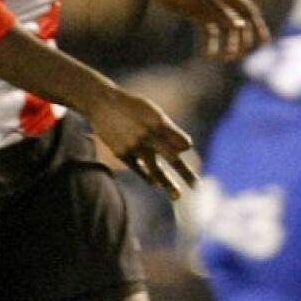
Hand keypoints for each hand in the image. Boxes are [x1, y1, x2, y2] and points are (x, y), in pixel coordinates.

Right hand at [88, 84, 195, 199]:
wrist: (103, 104)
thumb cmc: (134, 108)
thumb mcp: (153, 112)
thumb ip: (169, 130)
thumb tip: (186, 149)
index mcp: (159, 122)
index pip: (180, 141)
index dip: (184, 145)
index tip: (187, 148)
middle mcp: (148, 135)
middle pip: (172, 158)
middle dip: (186, 173)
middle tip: (198, 187)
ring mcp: (134, 146)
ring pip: (155, 169)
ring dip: (167, 184)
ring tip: (178, 196)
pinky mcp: (121, 153)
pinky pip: (138, 169)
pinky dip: (148, 177)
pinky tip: (156, 185)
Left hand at [151, 0, 269, 61]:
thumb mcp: (201, 0)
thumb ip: (220, 13)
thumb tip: (241, 25)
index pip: (249, 12)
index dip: (259, 27)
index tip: (265, 43)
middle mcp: (222, 1)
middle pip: (239, 22)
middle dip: (242, 40)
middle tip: (242, 56)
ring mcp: (210, 8)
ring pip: (225, 29)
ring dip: (228, 44)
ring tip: (228, 59)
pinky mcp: (197, 14)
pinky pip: (210, 31)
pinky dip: (212, 43)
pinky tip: (210, 56)